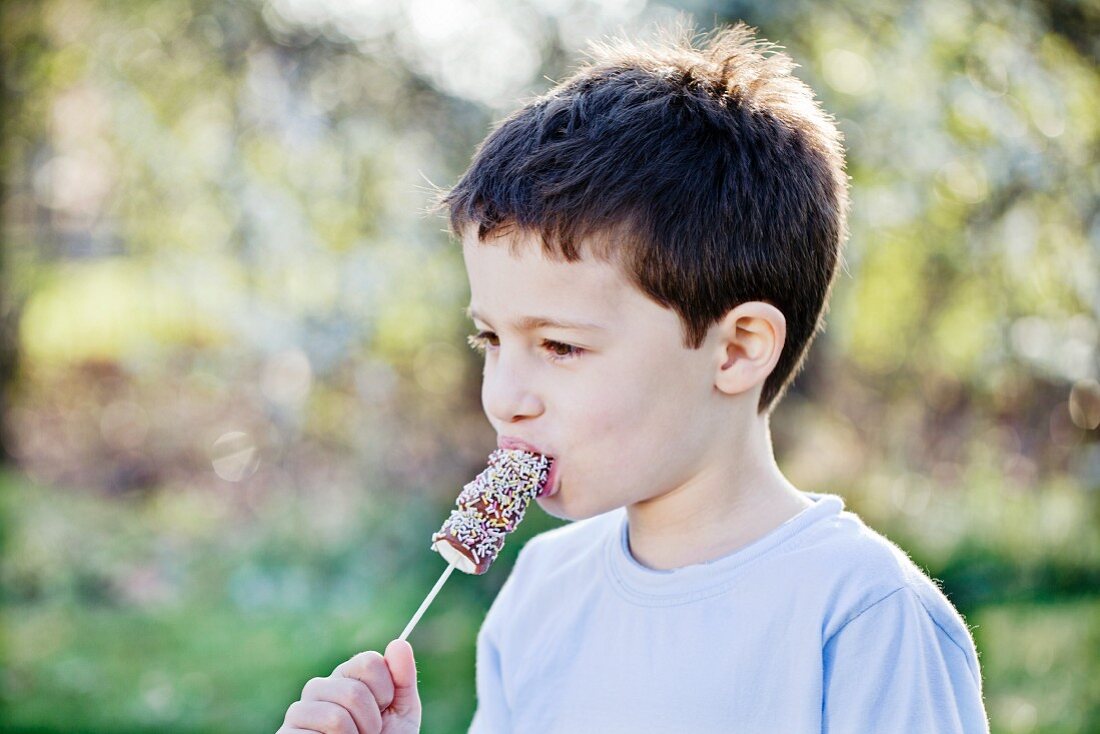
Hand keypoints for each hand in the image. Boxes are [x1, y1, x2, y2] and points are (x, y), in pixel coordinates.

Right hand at [277, 639, 420, 733]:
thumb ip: (403, 679)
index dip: (386, 691)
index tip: (385, 708)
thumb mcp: (401, 712)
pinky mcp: (287, 733)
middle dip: (371, 721)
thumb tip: (399, 643)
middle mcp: (319, 688)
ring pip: (336, 717)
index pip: (369, 662)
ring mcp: (300, 711)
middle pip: (354, 691)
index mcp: (346, 676)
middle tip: (369, 733)